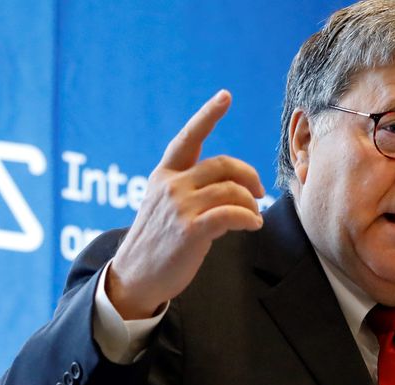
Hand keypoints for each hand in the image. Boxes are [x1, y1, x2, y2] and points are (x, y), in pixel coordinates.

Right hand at [107, 90, 264, 318]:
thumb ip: (190, 191)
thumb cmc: (156, 243)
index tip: (225, 96)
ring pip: (232, 191)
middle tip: (259, 192)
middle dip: (248, 176)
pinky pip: (232, 214)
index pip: (188, 138)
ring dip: (250, 204)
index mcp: (164, 175)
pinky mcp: (191, 230)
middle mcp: (171, 185)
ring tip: (253, 217)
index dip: (207, 115)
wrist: (135, 277)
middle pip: (223, 165)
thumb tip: (231, 191)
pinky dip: (249, 218)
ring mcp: (180, 207)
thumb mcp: (164, 207)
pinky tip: (253, 225)